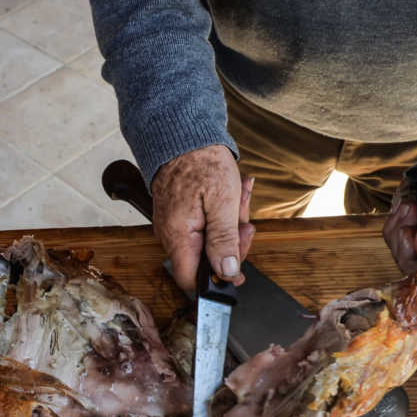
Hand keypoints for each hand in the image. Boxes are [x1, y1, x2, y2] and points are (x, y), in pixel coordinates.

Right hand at [150, 145, 254, 293]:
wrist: (185, 135)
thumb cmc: (203, 163)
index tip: (237, 271)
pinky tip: (232, 196)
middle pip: (205, 262)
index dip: (216, 280)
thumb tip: (227, 273)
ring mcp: (175, 227)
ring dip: (230, 225)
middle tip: (245, 224)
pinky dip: (221, 215)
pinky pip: (204, 227)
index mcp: (178, 237)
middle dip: (232, 243)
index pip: (191, 281)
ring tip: (240, 198)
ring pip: (208, 242)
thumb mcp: (224, 204)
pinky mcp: (180, 217)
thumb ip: (224, 241)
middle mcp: (171, 236)